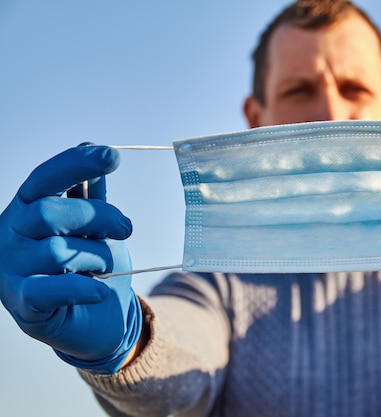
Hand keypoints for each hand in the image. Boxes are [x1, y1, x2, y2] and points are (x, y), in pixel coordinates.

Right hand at [0, 145, 141, 372]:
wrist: (94, 322)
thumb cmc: (90, 266)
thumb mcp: (93, 227)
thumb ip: (89, 194)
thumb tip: (89, 146)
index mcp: (25, 209)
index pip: (44, 179)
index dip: (75, 164)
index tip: (112, 156)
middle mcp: (9, 236)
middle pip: (51, 212)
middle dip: (99, 217)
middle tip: (126, 228)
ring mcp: (11, 271)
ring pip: (58, 251)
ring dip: (97, 256)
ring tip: (108, 265)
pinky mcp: (24, 306)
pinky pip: (51, 290)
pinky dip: (83, 288)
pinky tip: (100, 290)